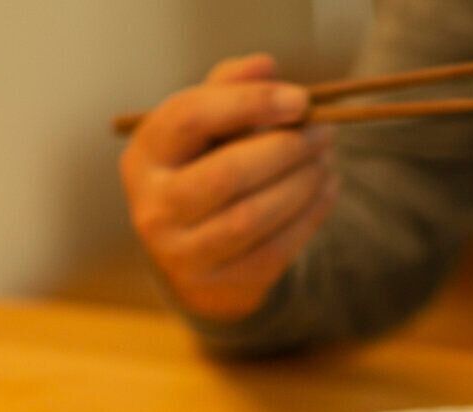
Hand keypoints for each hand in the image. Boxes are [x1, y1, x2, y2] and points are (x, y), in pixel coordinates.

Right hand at [119, 54, 341, 322]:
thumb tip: (265, 65)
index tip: (300, 100)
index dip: (249, 104)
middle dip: (285, 149)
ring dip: (301, 184)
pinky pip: (273, 251)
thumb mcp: (204, 127)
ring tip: (326, 160)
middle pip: (226, 173)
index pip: (190, 118)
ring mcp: (182, 254)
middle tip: (325, 132)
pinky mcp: (218, 284)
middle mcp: (153, 207)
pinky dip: (309, 217)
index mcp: (145, 155)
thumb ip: (229, 89)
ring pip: (251, 217)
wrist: (192, 255)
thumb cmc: (201, 170)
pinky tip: (327, 190)